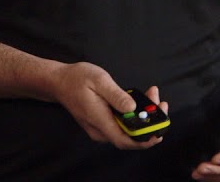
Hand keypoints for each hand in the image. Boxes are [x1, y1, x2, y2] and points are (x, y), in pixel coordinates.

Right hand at [48, 61, 167, 150]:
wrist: (59, 82)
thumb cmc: (77, 79)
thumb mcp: (99, 80)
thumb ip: (116, 95)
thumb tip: (133, 108)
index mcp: (100, 121)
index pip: (125, 141)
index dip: (145, 140)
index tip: (160, 130)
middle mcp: (101, 130)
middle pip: (130, 136)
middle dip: (149, 122)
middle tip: (160, 101)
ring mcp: (100, 129)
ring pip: (127, 130)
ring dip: (143, 117)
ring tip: (152, 95)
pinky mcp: (102, 124)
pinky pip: (121, 125)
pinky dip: (134, 115)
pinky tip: (139, 100)